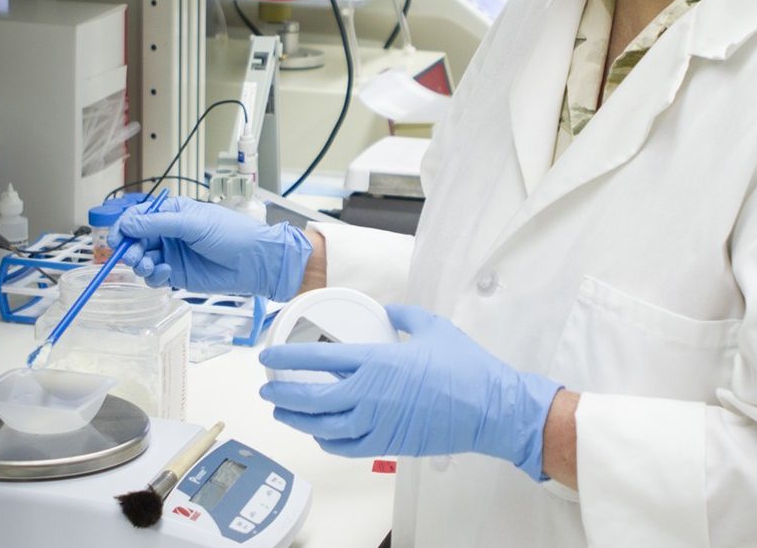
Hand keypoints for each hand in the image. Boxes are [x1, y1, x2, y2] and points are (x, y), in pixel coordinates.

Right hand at [108, 196, 311, 301]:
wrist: (254, 261)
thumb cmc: (231, 233)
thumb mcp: (193, 223)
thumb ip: (158, 223)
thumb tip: (127, 223)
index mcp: (172, 213)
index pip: (138, 216)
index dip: (123, 227)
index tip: (115, 239)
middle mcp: (169, 232)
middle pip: (136, 240)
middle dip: (130, 248)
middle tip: (134, 256)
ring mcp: (172, 254)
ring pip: (142, 260)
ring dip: (140, 263)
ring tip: (149, 265)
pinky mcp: (177, 274)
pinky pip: (154, 277)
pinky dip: (154, 276)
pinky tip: (167, 273)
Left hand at [259, 304, 561, 478]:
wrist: (490, 408)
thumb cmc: (465, 367)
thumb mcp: (433, 327)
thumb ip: (403, 315)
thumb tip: (387, 310)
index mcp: (378, 361)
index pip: (320, 359)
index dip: (288, 358)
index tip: (269, 356)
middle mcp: (370, 394)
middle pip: (313, 398)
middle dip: (283, 394)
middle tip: (267, 388)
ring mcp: (378, 423)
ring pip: (323, 427)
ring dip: (298, 420)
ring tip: (282, 412)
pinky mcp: (389, 444)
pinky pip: (346, 447)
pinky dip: (326, 441)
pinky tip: (318, 433)